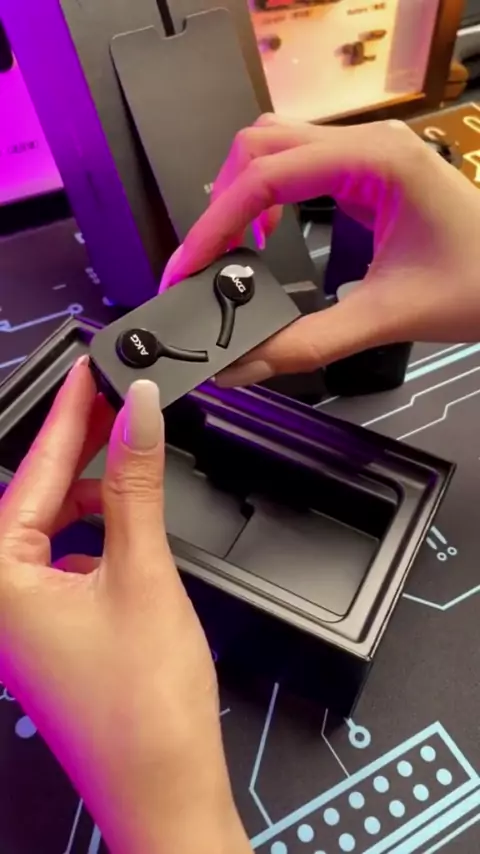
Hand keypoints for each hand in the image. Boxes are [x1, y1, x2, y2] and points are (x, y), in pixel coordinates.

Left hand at [0, 359, 249, 853]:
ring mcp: (20, 620)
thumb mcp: (143, 574)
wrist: (166, 790)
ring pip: (49, 526)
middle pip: (34, 497)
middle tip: (115, 396)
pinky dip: (93, 528)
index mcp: (0, 583)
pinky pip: (61, 557)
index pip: (34, 474)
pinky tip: (123, 512)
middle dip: (78, 446)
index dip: (70, 415)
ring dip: (89, 488)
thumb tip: (140, 412)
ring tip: (128, 450)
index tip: (90, 370)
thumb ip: (138, 484)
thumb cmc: (145, 709)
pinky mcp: (48, 631)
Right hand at [160, 115, 479, 386]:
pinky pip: (297, 165)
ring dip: (239, 194)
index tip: (187, 266)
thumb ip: (308, 344)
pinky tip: (262, 234)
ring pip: (274, 147)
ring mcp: (367, 153)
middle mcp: (367, 143)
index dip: (215, 223)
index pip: (266, 175)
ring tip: (227, 251)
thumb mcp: (387, 317)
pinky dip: (265, 196)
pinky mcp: (366, 171)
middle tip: (202, 262)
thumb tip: (242, 365)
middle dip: (220, 203)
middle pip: (259, 145)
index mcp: (376, 162)